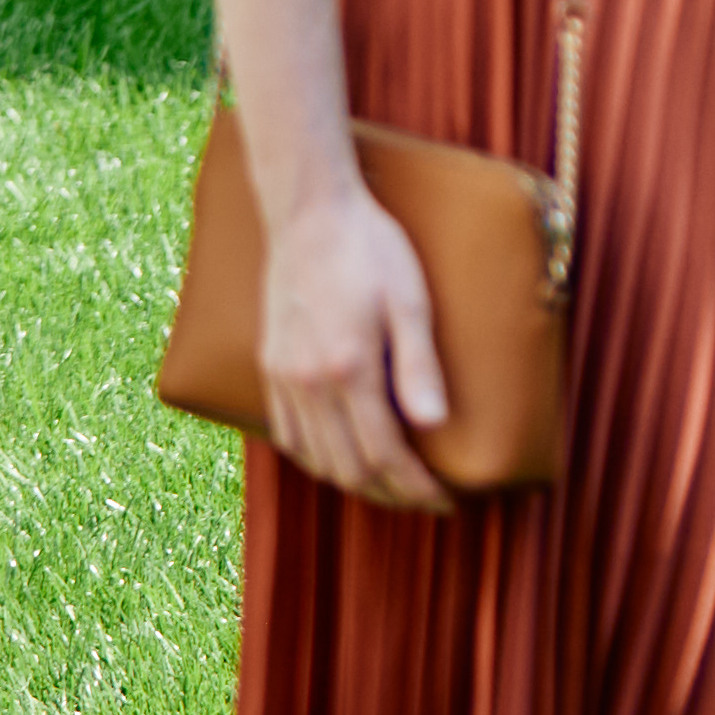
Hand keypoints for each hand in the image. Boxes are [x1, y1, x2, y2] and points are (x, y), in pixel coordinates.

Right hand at [252, 172, 460, 516]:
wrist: (309, 215)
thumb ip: (419, 365)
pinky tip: (341, 458)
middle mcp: (309, 383)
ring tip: (391, 485)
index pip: (384, 454)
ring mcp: (283, 379)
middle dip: (390, 492)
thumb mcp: (410, 300)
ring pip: (315, 459)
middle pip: (348, 467)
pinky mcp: (269, 368)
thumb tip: (435, 424)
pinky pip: (289, 436)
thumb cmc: (371, 249)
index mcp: (348, 369)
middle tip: (425, 498)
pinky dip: (317, 459)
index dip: (415, 486)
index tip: (445, 499)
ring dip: (354, 481)